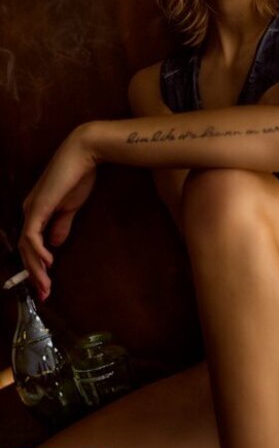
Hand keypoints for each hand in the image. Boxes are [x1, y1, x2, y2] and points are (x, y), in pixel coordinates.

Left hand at [18, 125, 96, 300]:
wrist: (83, 154)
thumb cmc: (79, 176)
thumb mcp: (71, 207)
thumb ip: (61, 225)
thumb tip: (55, 244)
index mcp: (37, 211)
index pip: (30, 243)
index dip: (36, 264)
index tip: (47, 283)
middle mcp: (29, 211)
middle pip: (25, 249)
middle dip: (34, 273)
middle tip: (45, 293)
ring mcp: (31, 209)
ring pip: (26, 246)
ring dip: (35, 269)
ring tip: (46, 286)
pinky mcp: (38, 208)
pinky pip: (31, 236)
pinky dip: (37, 252)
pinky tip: (48, 263)